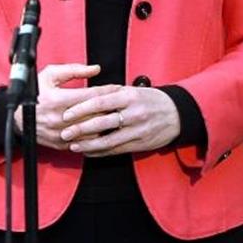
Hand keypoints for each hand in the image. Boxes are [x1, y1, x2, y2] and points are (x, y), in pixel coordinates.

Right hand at [13, 63, 120, 150]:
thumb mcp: (51, 75)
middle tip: (125, 102)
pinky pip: (84, 142)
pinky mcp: (61, 144)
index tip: (118, 87)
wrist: (17, 117)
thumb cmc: (35, 93)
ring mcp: (60, 133)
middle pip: (94, 114)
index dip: (108, 90)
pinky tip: (105, 129)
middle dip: (111, 107)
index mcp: (58, 100)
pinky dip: (95, 136)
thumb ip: (74, 70)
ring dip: (106, 123)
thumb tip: (96, 69)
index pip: (91, 95)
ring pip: (91, 130)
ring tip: (118, 115)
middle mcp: (60, 118)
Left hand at [59, 86, 181, 156]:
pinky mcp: (139, 144)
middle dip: (80, 129)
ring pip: (107, 141)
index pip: (100, 102)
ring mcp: (136, 130)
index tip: (67, 114)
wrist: (178, 114)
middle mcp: (133, 113)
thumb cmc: (153, 100)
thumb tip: (89, 96)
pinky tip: (89, 152)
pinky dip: (99, 152)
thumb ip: (113, 93)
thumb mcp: (135, 90)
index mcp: (130, 96)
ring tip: (73, 146)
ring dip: (87, 145)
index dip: (80, 109)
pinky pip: (115, 150)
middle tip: (64, 132)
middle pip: (101, 123)